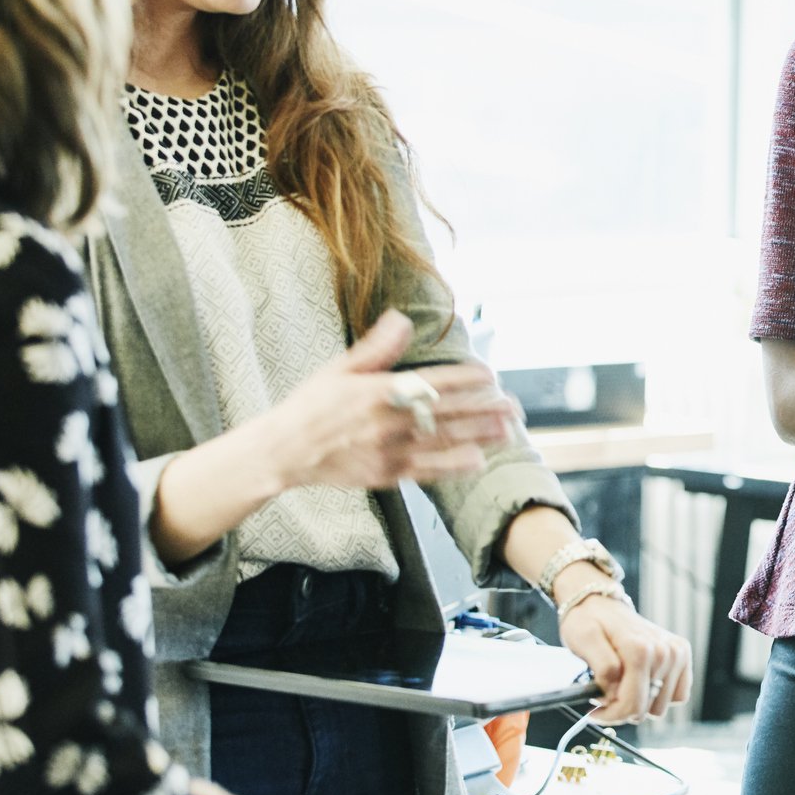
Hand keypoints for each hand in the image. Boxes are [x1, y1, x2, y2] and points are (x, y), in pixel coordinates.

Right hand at [263, 310, 519, 491]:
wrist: (282, 451)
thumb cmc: (311, 406)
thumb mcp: (340, 368)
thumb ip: (377, 347)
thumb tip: (401, 319)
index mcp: (379, 391)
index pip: (432, 382)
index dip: (464, 378)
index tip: (489, 375)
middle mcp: (388, 421)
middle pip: (445, 413)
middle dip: (482, 409)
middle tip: (512, 405)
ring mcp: (388, 450)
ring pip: (442, 442)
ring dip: (477, 436)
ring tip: (507, 430)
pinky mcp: (384, 475)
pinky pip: (425, 471)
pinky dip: (452, 467)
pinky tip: (476, 461)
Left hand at [558, 589, 693, 723]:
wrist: (601, 604)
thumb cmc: (589, 621)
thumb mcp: (584, 640)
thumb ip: (602, 666)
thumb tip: (615, 692)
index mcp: (640, 649)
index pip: (632, 705)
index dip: (609, 715)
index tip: (594, 710)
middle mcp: (664, 651)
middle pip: (645, 709)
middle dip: (622, 709)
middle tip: (605, 696)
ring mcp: (676, 653)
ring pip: (660, 707)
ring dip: (640, 703)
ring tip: (622, 686)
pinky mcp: (682, 655)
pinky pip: (678, 695)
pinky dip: (659, 696)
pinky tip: (641, 684)